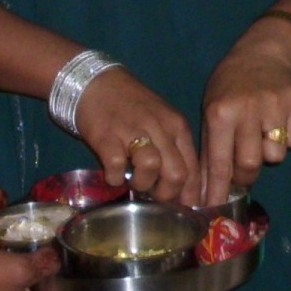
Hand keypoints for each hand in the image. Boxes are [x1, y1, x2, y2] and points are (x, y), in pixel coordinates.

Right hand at [75, 65, 199, 205]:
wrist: (96, 82)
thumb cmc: (132, 105)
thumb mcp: (162, 121)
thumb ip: (173, 148)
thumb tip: (181, 186)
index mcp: (177, 126)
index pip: (194, 169)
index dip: (191, 195)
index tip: (184, 208)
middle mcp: (160, 128)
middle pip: (177, 174)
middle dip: (167, 194)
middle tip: (154, 195)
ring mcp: (133, 131)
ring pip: (151, 168)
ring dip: (142, 184)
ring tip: (133, 181)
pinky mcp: (107, 136)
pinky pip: (117, 166)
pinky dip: (115, 177)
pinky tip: (113, 174)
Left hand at [200, 21, 290, 206]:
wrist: (262, 54)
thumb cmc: (229, 88)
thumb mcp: (211, 112)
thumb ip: (211, 151)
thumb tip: (205, 192)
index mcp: (221, 113)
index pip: (219, 162)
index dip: (217, 190)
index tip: (215, 208)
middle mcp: (247, 110)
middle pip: (250, 164)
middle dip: (246, 176)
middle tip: (243, 172)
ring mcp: (274, 107)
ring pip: (275, 155)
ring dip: (268, 153)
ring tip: (261, 135)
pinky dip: (285, 138)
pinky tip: (276, 120)